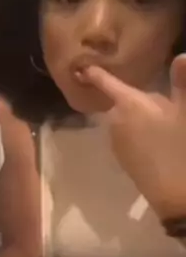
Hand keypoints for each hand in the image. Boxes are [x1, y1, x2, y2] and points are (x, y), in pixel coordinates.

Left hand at [83, 55, 185, 220]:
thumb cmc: (181, 147)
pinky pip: (132, 137)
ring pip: (130, 120)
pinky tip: (166, 142)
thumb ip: (184, 83)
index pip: (107, 82)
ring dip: (144, 118)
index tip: (80, 67)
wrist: (178, 199)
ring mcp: (119, 144)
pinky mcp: (127, 162)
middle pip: (126, 101)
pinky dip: (144, 134)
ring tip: (171, 127)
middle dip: (143, 99)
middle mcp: (116, 122)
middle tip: (171, 105)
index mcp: (128, 105)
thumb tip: (181, 57)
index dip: (96, 73)